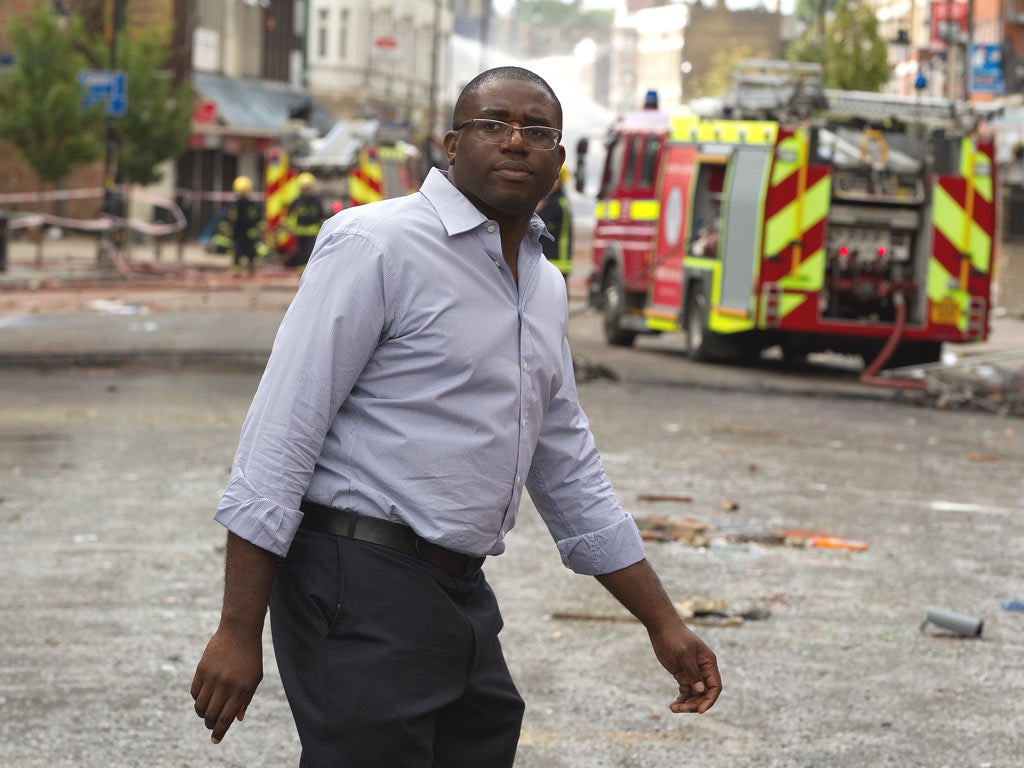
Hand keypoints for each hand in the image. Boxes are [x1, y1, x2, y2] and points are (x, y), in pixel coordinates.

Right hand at [190, 628, 262, 743]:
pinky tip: (202, 698)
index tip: (215, 740)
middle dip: (210, 724)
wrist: (239, 631)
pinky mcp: (201, 669)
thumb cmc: (250, 656)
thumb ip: (246, 699)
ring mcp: (212, 677)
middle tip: (211, 725)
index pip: (226, 718)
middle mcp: (226, 685)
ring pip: (200, 706)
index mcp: (241, 689)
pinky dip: (197, 699)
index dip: (219, 732)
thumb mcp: (254, 678)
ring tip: (206, 713)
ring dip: (201, 713)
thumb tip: (237, 719)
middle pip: (211, 715)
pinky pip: (194, 692)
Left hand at [649, 624, 721, 713]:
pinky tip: (673, 705)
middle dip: (695, 704)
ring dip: (687, 704)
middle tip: (681, 709)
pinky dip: (681, 699)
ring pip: (694, 695)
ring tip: (674, 709)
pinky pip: (685, 691)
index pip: (715, 686)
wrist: (661, 627)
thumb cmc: (676, 637)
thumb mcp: (684, 654)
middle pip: (704, 694)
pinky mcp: (681, 674)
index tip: (700, 710)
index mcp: (708, 663)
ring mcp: (692, 673)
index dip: (710, 700)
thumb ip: (692, 672)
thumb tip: (701, 691)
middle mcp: (703, 670)